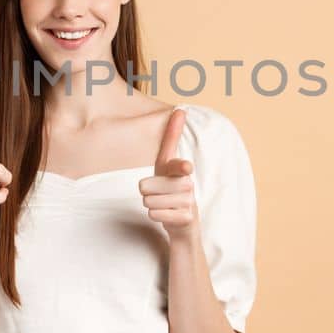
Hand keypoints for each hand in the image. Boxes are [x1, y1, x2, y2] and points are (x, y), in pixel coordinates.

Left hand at [139, 109, 197, 239]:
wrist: (183, 223)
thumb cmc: (170, 189)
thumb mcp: (166, 164)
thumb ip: (171, 138)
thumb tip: (181, 109)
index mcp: (179, 169)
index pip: (175, 163)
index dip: (180, 166)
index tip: (186, 167)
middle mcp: (187, 184)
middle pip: (145, 187)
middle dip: (146, 193)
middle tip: (159, 195)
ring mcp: (189, 202)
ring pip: (149, 202)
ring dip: (151, 205)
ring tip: (164, 205)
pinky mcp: (186, 218)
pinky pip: (155, 214)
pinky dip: (156, 216)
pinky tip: (167, 215)